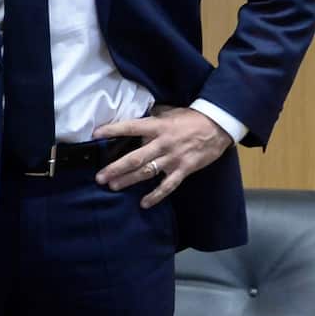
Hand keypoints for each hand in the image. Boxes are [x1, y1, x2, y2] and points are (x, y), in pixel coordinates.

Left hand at [94, 106, 232, 207]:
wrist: (218, 126)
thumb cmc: (190, 118)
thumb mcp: (168, 112)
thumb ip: (151, 117)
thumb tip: (134, 116)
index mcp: (157, 126)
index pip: (130, 127)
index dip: (112, 130)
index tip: (95, 134)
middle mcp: (162, 143)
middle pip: (135, 158)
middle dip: (116, 168)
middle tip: (100, 176)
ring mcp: (173, 158)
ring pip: (147, 172)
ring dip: (129, 180)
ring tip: (112, 186)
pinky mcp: (184, 170)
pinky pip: (168, 186)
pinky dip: (156, 195)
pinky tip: (144, 203)